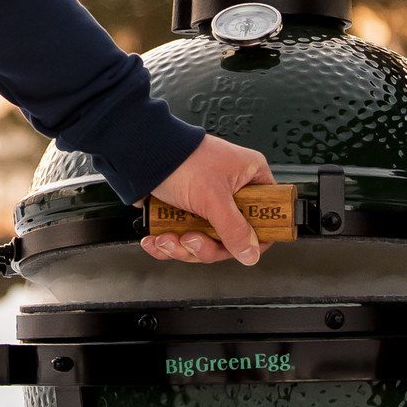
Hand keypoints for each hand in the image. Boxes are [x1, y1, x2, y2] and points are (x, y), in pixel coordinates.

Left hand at [142, 135, 276, 266]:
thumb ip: (234, 229)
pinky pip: (184, 237)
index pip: (267, 214)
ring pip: (206, 240)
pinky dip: (169, 243)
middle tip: (191, 240)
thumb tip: (251, 253)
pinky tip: (156, 240)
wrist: (140, 153)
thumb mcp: (213, 198)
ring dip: (183, 247)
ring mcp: (208, 200)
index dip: (255, 236)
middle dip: (205, 246)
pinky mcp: (186, 209)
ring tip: (166, 239)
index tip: (239, 248)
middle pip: (231, 235)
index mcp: (250, 177)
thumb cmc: (181, 160)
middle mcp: (232, 189)